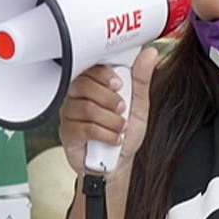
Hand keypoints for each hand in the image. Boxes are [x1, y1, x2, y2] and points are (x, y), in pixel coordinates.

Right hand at [57, 47, 159, 176]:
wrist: (119, 164)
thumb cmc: (125, 133)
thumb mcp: (139, 105)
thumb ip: (141, 80)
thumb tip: (149, 54)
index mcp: (94, 85)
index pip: (90, 67)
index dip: (104, 74)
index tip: (120, 84)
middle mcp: (78, 97)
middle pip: (84, 85)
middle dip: (109, 98)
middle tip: (122, 109)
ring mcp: (70, 115)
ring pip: (86, 107)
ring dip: (111, 120)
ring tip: (121, 128)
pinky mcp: (68, 134)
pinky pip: (84, 128)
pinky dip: (105, 134)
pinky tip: (113, 139)